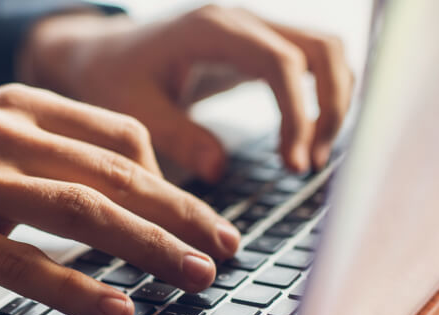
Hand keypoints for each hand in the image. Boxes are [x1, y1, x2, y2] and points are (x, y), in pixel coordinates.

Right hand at [0, 85, 240, 314]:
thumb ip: (35, 151)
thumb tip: (106, 186)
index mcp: (14, 104)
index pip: (118, 136)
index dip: (171, 180)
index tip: (201, 216)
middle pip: (115, 175)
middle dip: (181, 215)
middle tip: (227, 249)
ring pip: (82, 213)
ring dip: (148, 248)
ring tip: (195, 278)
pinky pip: (25, 263)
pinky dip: (78, 289)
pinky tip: (116, 310)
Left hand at [20, 5, 355, 179]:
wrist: (104, 53)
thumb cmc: (113, 78)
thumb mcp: (133, 110)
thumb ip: (175, 136)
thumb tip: (217, 171)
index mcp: (211, 29)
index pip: (280, 62)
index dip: (298, 113)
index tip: (292, 163)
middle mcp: (242, 20)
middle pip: (322, 48)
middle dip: (331, 107)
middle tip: (308, 164)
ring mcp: (256, 29)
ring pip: (326, 52)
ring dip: (334, 103)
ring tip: (308, 158)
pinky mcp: (261, 46)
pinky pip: (313, 62)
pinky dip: (323, 97)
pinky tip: (304, 140)